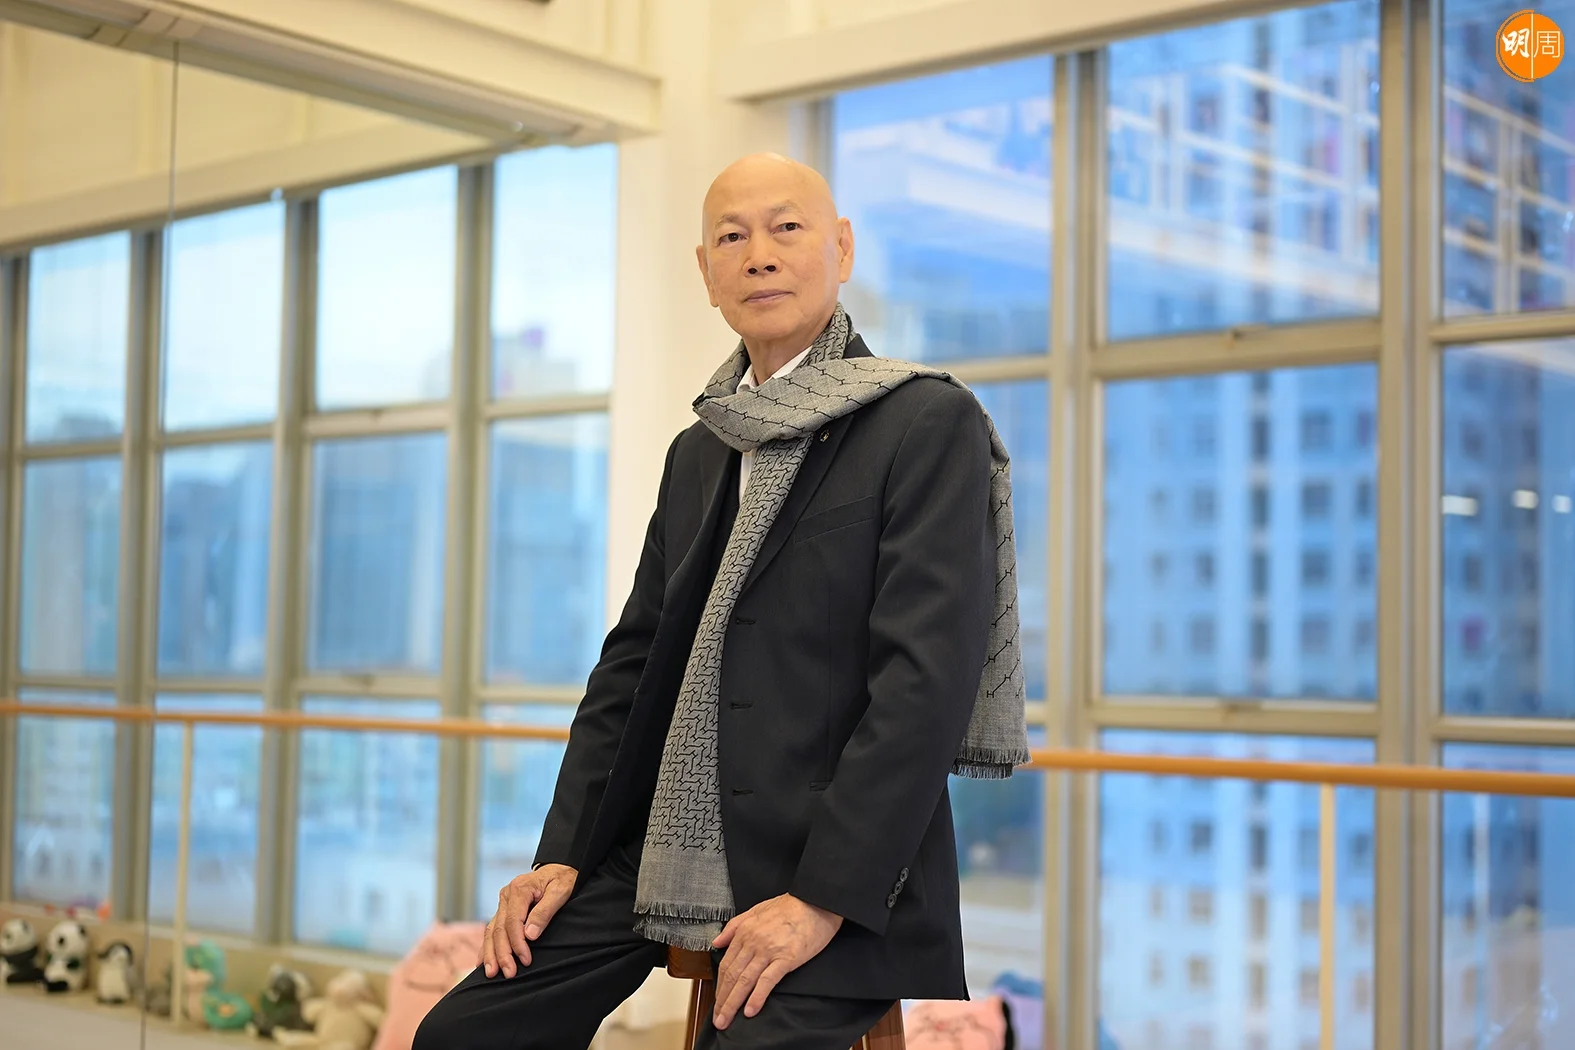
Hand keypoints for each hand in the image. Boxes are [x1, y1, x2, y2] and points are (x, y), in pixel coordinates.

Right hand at [481, 864, 577, 978]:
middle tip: (509, 973)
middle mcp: (507, 896)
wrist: (559, 868)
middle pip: (499, 929)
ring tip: (491, 973)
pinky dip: (486, 946)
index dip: (517, 943)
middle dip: (502, 953)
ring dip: (490, 954)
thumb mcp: (560, 891)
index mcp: (519, 889)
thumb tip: (530, 935)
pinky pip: (491, 929)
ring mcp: (503, 903)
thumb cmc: (562, 879)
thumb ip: (544, 911)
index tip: (526, 960)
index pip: (513, 922)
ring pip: (491, 931)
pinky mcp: (503, 910)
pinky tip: (482, 962)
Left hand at [710, 894, 841, 1028]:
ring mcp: (769, 951)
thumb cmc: (790, 906)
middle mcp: (753, 942)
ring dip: (733, 1004)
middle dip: (723, 1001)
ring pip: (745, 981)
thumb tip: (717, 942)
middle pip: (732, 976)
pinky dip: (757, 997)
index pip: (726, 964)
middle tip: (718, 1020)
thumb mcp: (756, 910)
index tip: (717, 1001)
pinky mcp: (786, 958)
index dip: (719, 986)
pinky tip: (750, 1010)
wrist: (816, 901)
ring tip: (727, 1020)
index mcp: (745, 931)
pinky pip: (767, 981)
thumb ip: (734, 926)